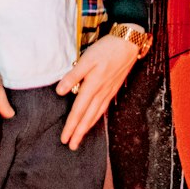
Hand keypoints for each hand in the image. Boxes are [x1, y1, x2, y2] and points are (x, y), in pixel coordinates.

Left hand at [56, 30, 139, 150]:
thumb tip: (60, 92)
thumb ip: (73, 75)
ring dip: (87, 127)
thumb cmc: (107, 48)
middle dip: (79, 132)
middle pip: (88, 117)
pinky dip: (97, 117)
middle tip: (71, 146)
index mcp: (93, 85)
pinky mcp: (114, 87)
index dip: (71, 125)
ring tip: (80, 138)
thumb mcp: (87, 58)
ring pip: (96, 114)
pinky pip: (104, 107)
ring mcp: (109, 91)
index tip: (64, 139)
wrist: (129, 42)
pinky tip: (95, 119)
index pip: (79, 110)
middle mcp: (101, 92)